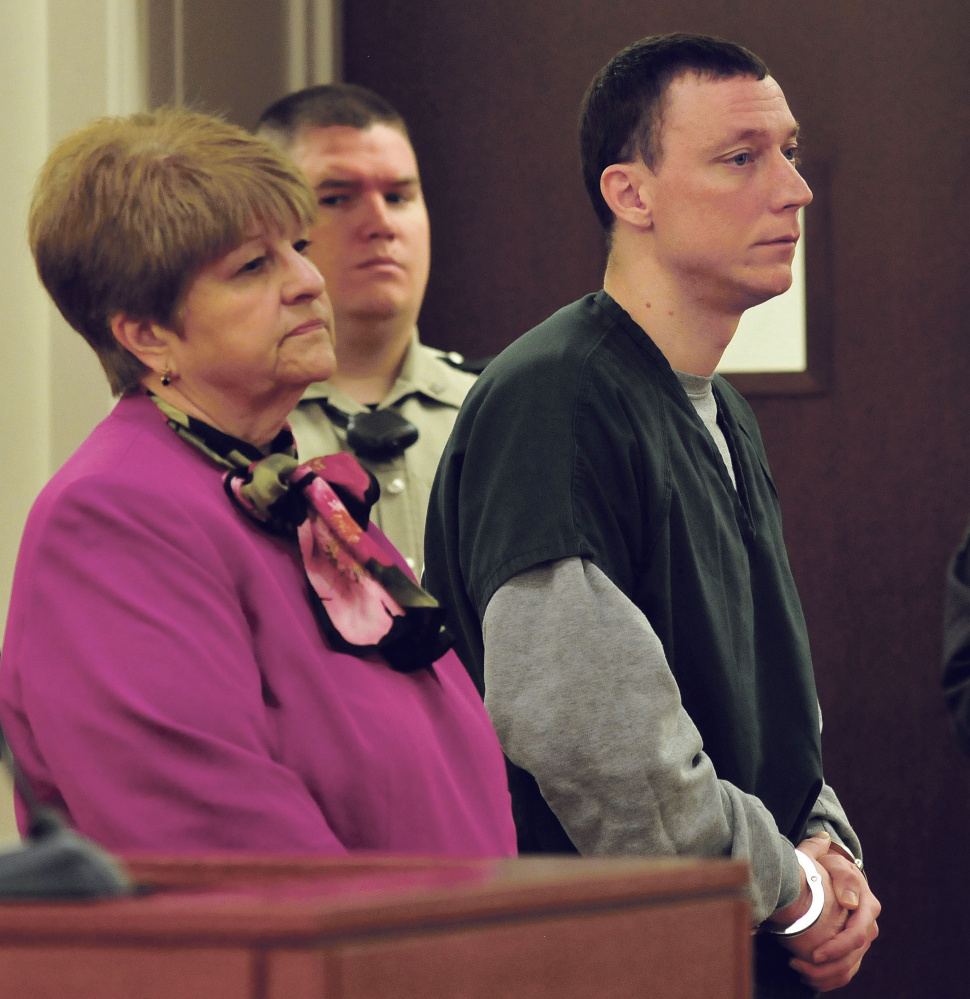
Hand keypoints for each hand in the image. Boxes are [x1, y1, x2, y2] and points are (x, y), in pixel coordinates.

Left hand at [787, 846, 880, 991]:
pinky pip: (843, 973)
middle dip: (825, 967)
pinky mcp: (853, 951)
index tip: (813, 953)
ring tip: (795, 969)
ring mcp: (861, 942)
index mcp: (868, 907)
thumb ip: (842, 876)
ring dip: (822, 975)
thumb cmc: (830, 867)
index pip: (856, 936)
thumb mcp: (834, 863)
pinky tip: (804, 976)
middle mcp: (868, 927)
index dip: (835, 948)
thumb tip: (849, 901)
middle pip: (851, 958)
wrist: (832, 873)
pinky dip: (825, 979)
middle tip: (796, 964)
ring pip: (847, 970)